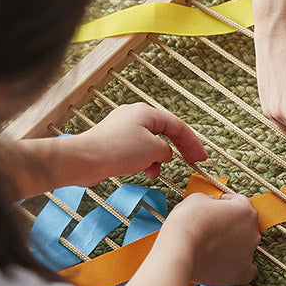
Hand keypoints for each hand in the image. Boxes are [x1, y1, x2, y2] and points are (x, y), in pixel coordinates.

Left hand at [75, 103, 206, 183]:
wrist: (84, 160)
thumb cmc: (117, 150)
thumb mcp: (153, 150)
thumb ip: (166, 150)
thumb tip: (165, 153)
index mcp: (146, 113)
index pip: (178, 126)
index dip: (192, 143)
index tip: (201, 158)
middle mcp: (135, 117)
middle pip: (165, 132)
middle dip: (178, 150)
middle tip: (191, 162)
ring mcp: (123, 129)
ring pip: (151, 143)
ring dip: (157, 159)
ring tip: (154, 171)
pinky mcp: (114, 142)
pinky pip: (137, 150)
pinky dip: (144, 161)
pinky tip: (142, 172)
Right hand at [159, 193, 258, 285]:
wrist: (179, 250)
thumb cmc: (187, 222)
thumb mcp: (197, 199)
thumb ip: (211, 201)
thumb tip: (213, 206)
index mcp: (245, 211)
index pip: (240, 202)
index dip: (226, 202)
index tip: (217, 206)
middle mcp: (252, 233)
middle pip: (245, 226)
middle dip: (230, 225)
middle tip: (212, 228)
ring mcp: (248, 254)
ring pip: (246, 248)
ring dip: (233, 246)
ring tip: (212, 248)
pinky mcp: (241, 273)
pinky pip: (248, 271)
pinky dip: (239, 267)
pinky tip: (228, 265)